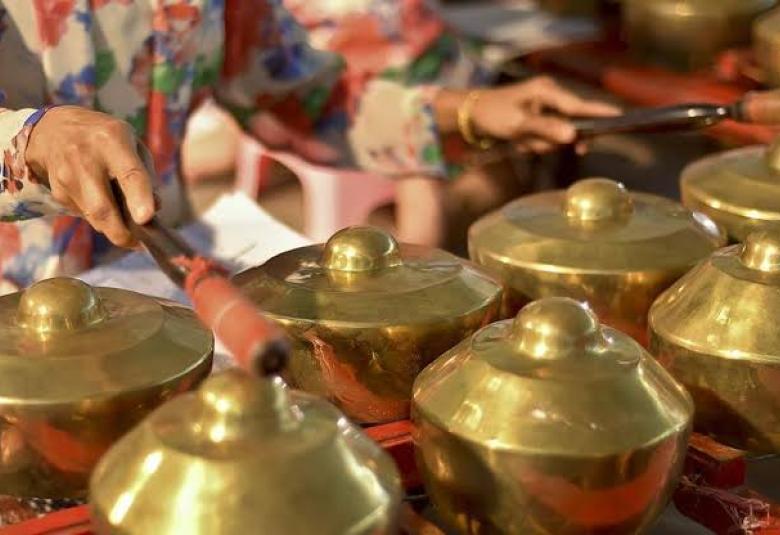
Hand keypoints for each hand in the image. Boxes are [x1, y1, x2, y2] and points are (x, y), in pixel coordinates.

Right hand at [25, 106, 155, 246]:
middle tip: (138, 243)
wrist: (55, 130)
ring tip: (125, 220)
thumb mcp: (131, 143)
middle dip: (123, 233)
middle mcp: (86, 158)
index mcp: (112, 140)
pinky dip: (99, 217)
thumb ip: (146, 174)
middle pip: (103, 208)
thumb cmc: (105, 138)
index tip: (146, 218)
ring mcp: (67, 176)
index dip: (139, 198)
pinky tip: (102, 201)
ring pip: (94, 218)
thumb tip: (155, 209)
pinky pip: (84, 214)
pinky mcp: (57, 191)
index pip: (128, 173)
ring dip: (113, 227)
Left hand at [465, 77, 619, 152]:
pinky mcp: (539, 121)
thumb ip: (547, 129)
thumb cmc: (492, 114)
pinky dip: (533, 144)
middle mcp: (550, 98)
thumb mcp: (518, 124)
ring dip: (539, 144)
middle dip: (550, 140)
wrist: (469, 117)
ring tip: (519, 140)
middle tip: (529, 142)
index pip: (579, 106)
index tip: (621, 119)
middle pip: (570, 126)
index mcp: (548, 91)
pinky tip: (519, 142)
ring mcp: (545, 110)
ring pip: (557, 137)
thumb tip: (573, 137)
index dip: (599, 115)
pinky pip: (546, 140)